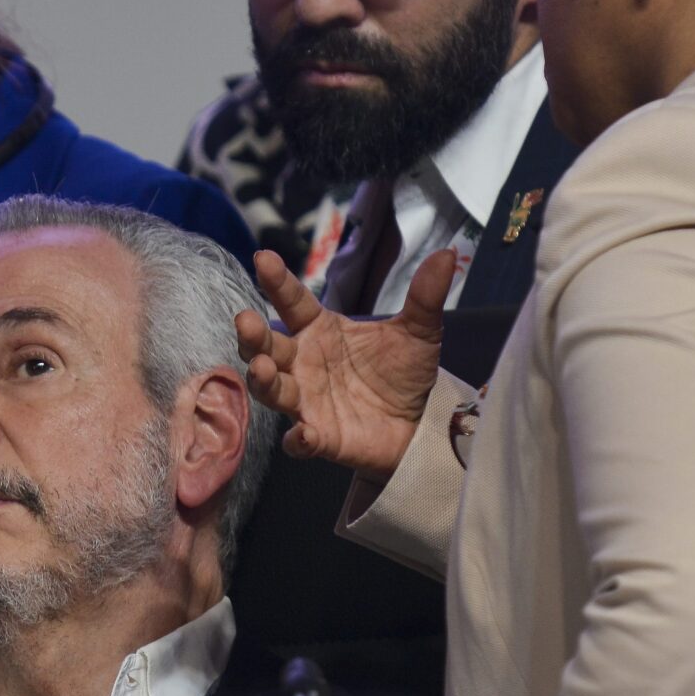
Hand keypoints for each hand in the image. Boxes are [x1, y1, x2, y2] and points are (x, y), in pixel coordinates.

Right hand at [237, 248, 449, 477]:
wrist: (421, 422)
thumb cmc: (404, 372)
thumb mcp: (419, 331)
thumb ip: (426, 295)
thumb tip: (448, 254)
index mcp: (321, 330)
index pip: (293, 301)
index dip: (278, 281)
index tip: (264, 259)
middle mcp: (304, 363)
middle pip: (268, 346)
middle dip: (253, 335)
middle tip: (245, 320)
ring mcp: (307, 401)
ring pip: (272, 390)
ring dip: (262, 381)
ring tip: (261, 368)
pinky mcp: (320, 437)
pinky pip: (299, 441)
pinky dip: (298, 439)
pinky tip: (303, 434)